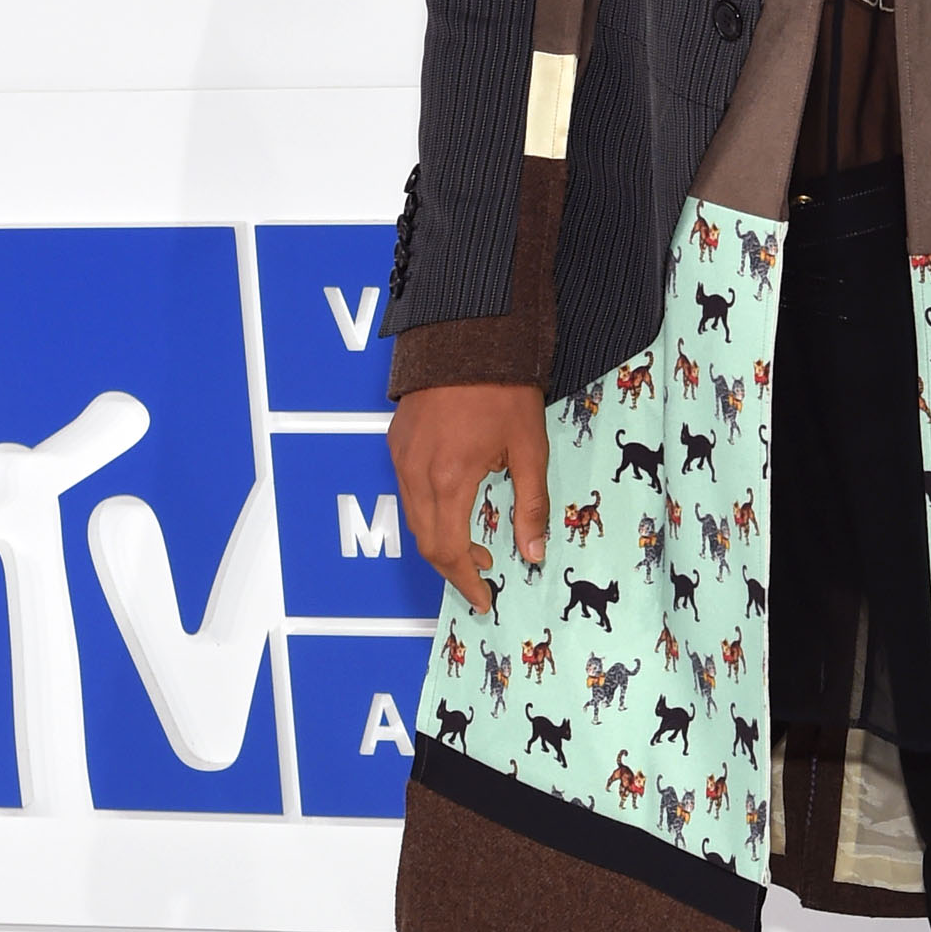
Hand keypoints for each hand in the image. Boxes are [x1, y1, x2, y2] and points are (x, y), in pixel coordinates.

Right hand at [388, 381, 549, 607]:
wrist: (469, 334)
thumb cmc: (504, 389)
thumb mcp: (530, 449)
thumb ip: (531, 506)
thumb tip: (533, 553)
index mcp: (449, 480)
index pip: (448, 551)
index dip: (466, 581)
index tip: (485, 597)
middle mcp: (416, 473)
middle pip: (425, 542)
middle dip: (454, 567)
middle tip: (484, 573)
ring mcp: (401, 456)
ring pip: (413, 518)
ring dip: (441, 540)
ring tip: (475, 544)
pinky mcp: (396, 441)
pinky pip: (406, 491)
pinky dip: (429, 512)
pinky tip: (455, 505)